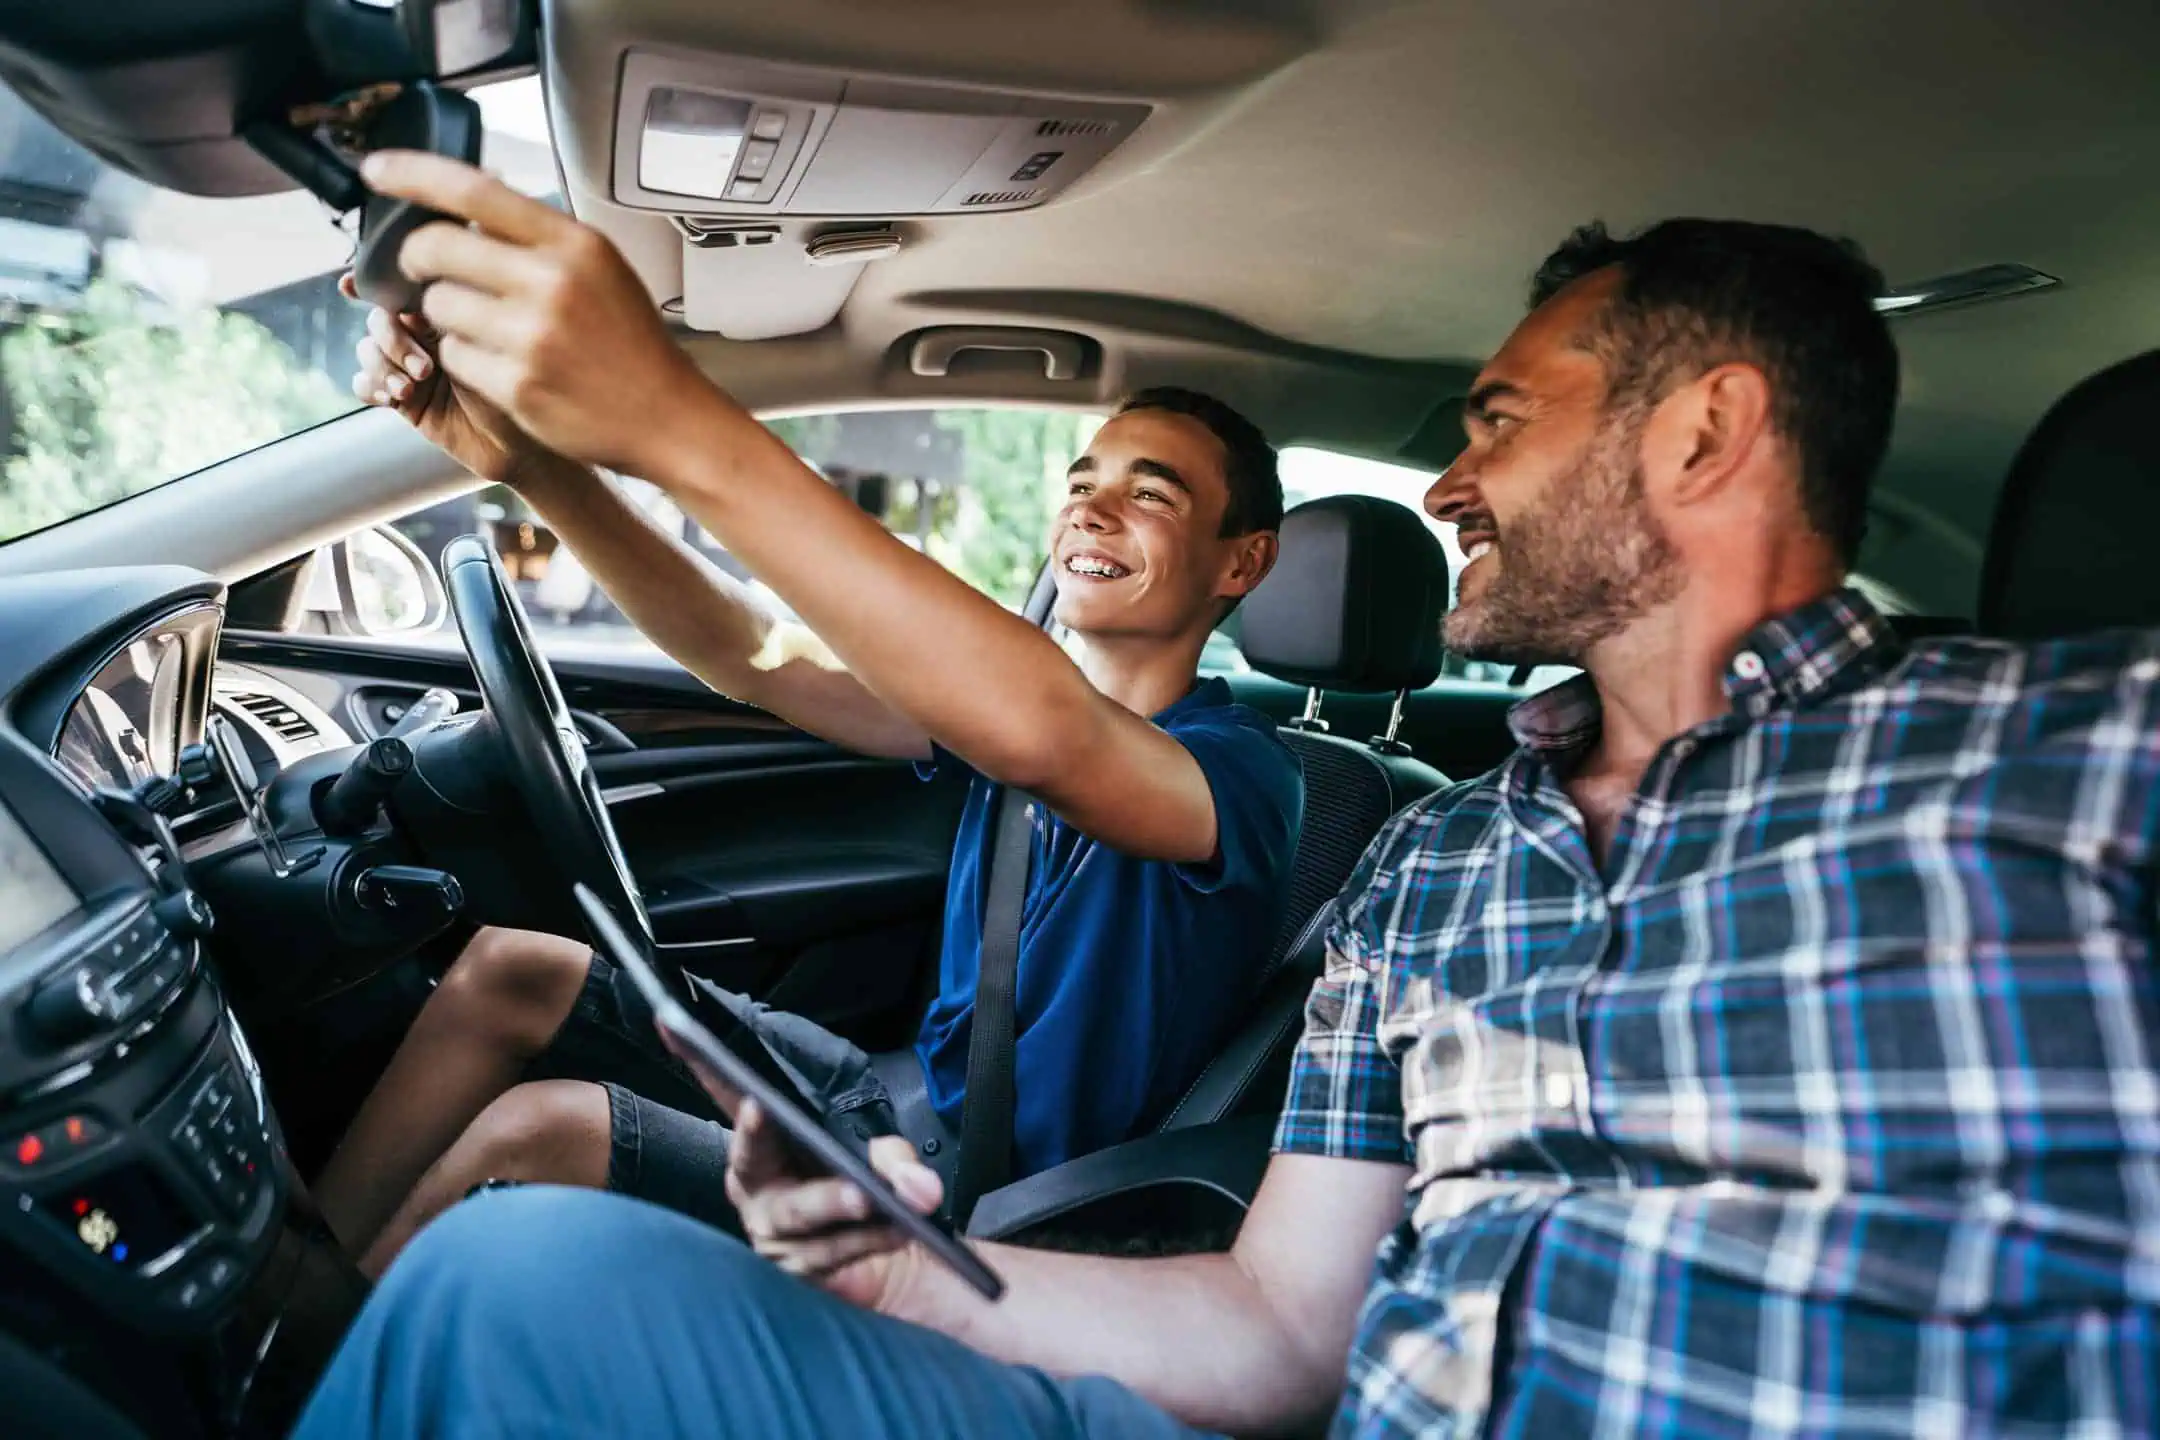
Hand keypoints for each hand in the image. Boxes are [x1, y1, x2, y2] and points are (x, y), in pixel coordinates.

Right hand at [342, 273, 536, 486]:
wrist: (521, 448)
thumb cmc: (521, 393)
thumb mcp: (491, 351)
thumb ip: (454, 322)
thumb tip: (414, 302)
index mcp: (447, 316)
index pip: (403, 291)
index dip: (371, 285)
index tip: (350, 286)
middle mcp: (425, 338)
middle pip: (379, 320)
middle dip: (391, 339)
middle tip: (425, 369)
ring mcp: (410, 368)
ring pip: (368, 351)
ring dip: (381, 366)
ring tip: (409, 389)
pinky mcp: (402, 400)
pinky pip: (365, 384)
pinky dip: (369, 387)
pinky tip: (390, 398)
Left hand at [360, 150, 717, 479]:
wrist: (665, 418)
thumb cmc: (631, 344)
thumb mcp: (601, 269)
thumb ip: (540, 238)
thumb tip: (470, 207)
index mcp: (573, 244)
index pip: (473, 190)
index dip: (412, 174)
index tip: (376, 173)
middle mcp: (551, 283)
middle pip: (435, 247)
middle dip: (414, 258)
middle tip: (419, 268)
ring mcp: (531, 336)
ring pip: (437, 305)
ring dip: (444, 315)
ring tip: (483, 328)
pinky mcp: (516, 384)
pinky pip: (453, 355)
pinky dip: (463, 358)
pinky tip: (499, 364)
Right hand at [657, 1028, 943, 1313]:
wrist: (904, 1276)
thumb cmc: (877, 1204)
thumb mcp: (888, 1165)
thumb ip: (895, 1160)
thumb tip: (913, 1185)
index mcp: (768, 1143)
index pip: (729, 1094)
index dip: (700, 1062)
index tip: (676, 1026)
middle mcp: (758, 1185)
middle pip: (749, 1157)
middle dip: (756, 1135)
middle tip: (767, 1112)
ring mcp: (772, 1233)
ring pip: (797, 1212)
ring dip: (839, 1202)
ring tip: (876, 1198)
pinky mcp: (794, 1274)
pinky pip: (826, 1253)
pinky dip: (864, 1240)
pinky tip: (894, 1231)